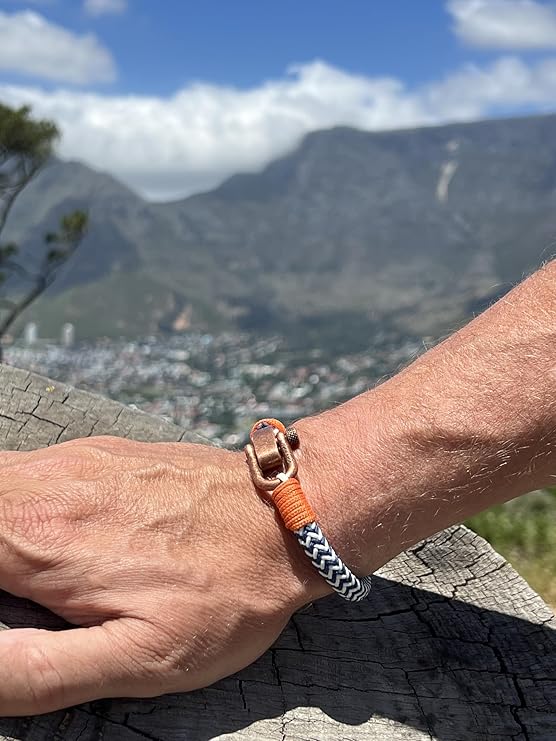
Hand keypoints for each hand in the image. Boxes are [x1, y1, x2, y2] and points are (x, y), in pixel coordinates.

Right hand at [0, 436, 319, 715]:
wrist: (283, 516)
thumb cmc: (222, 593)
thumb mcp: (140, 657)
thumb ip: (38, 670)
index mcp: (40, 542)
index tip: (1, 607)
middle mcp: (48, 486)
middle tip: (12, 593)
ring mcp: (75, 460)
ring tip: (27, 572)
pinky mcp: (100, 451)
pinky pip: (30, 465)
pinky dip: (16, 497)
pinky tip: (45, 530)